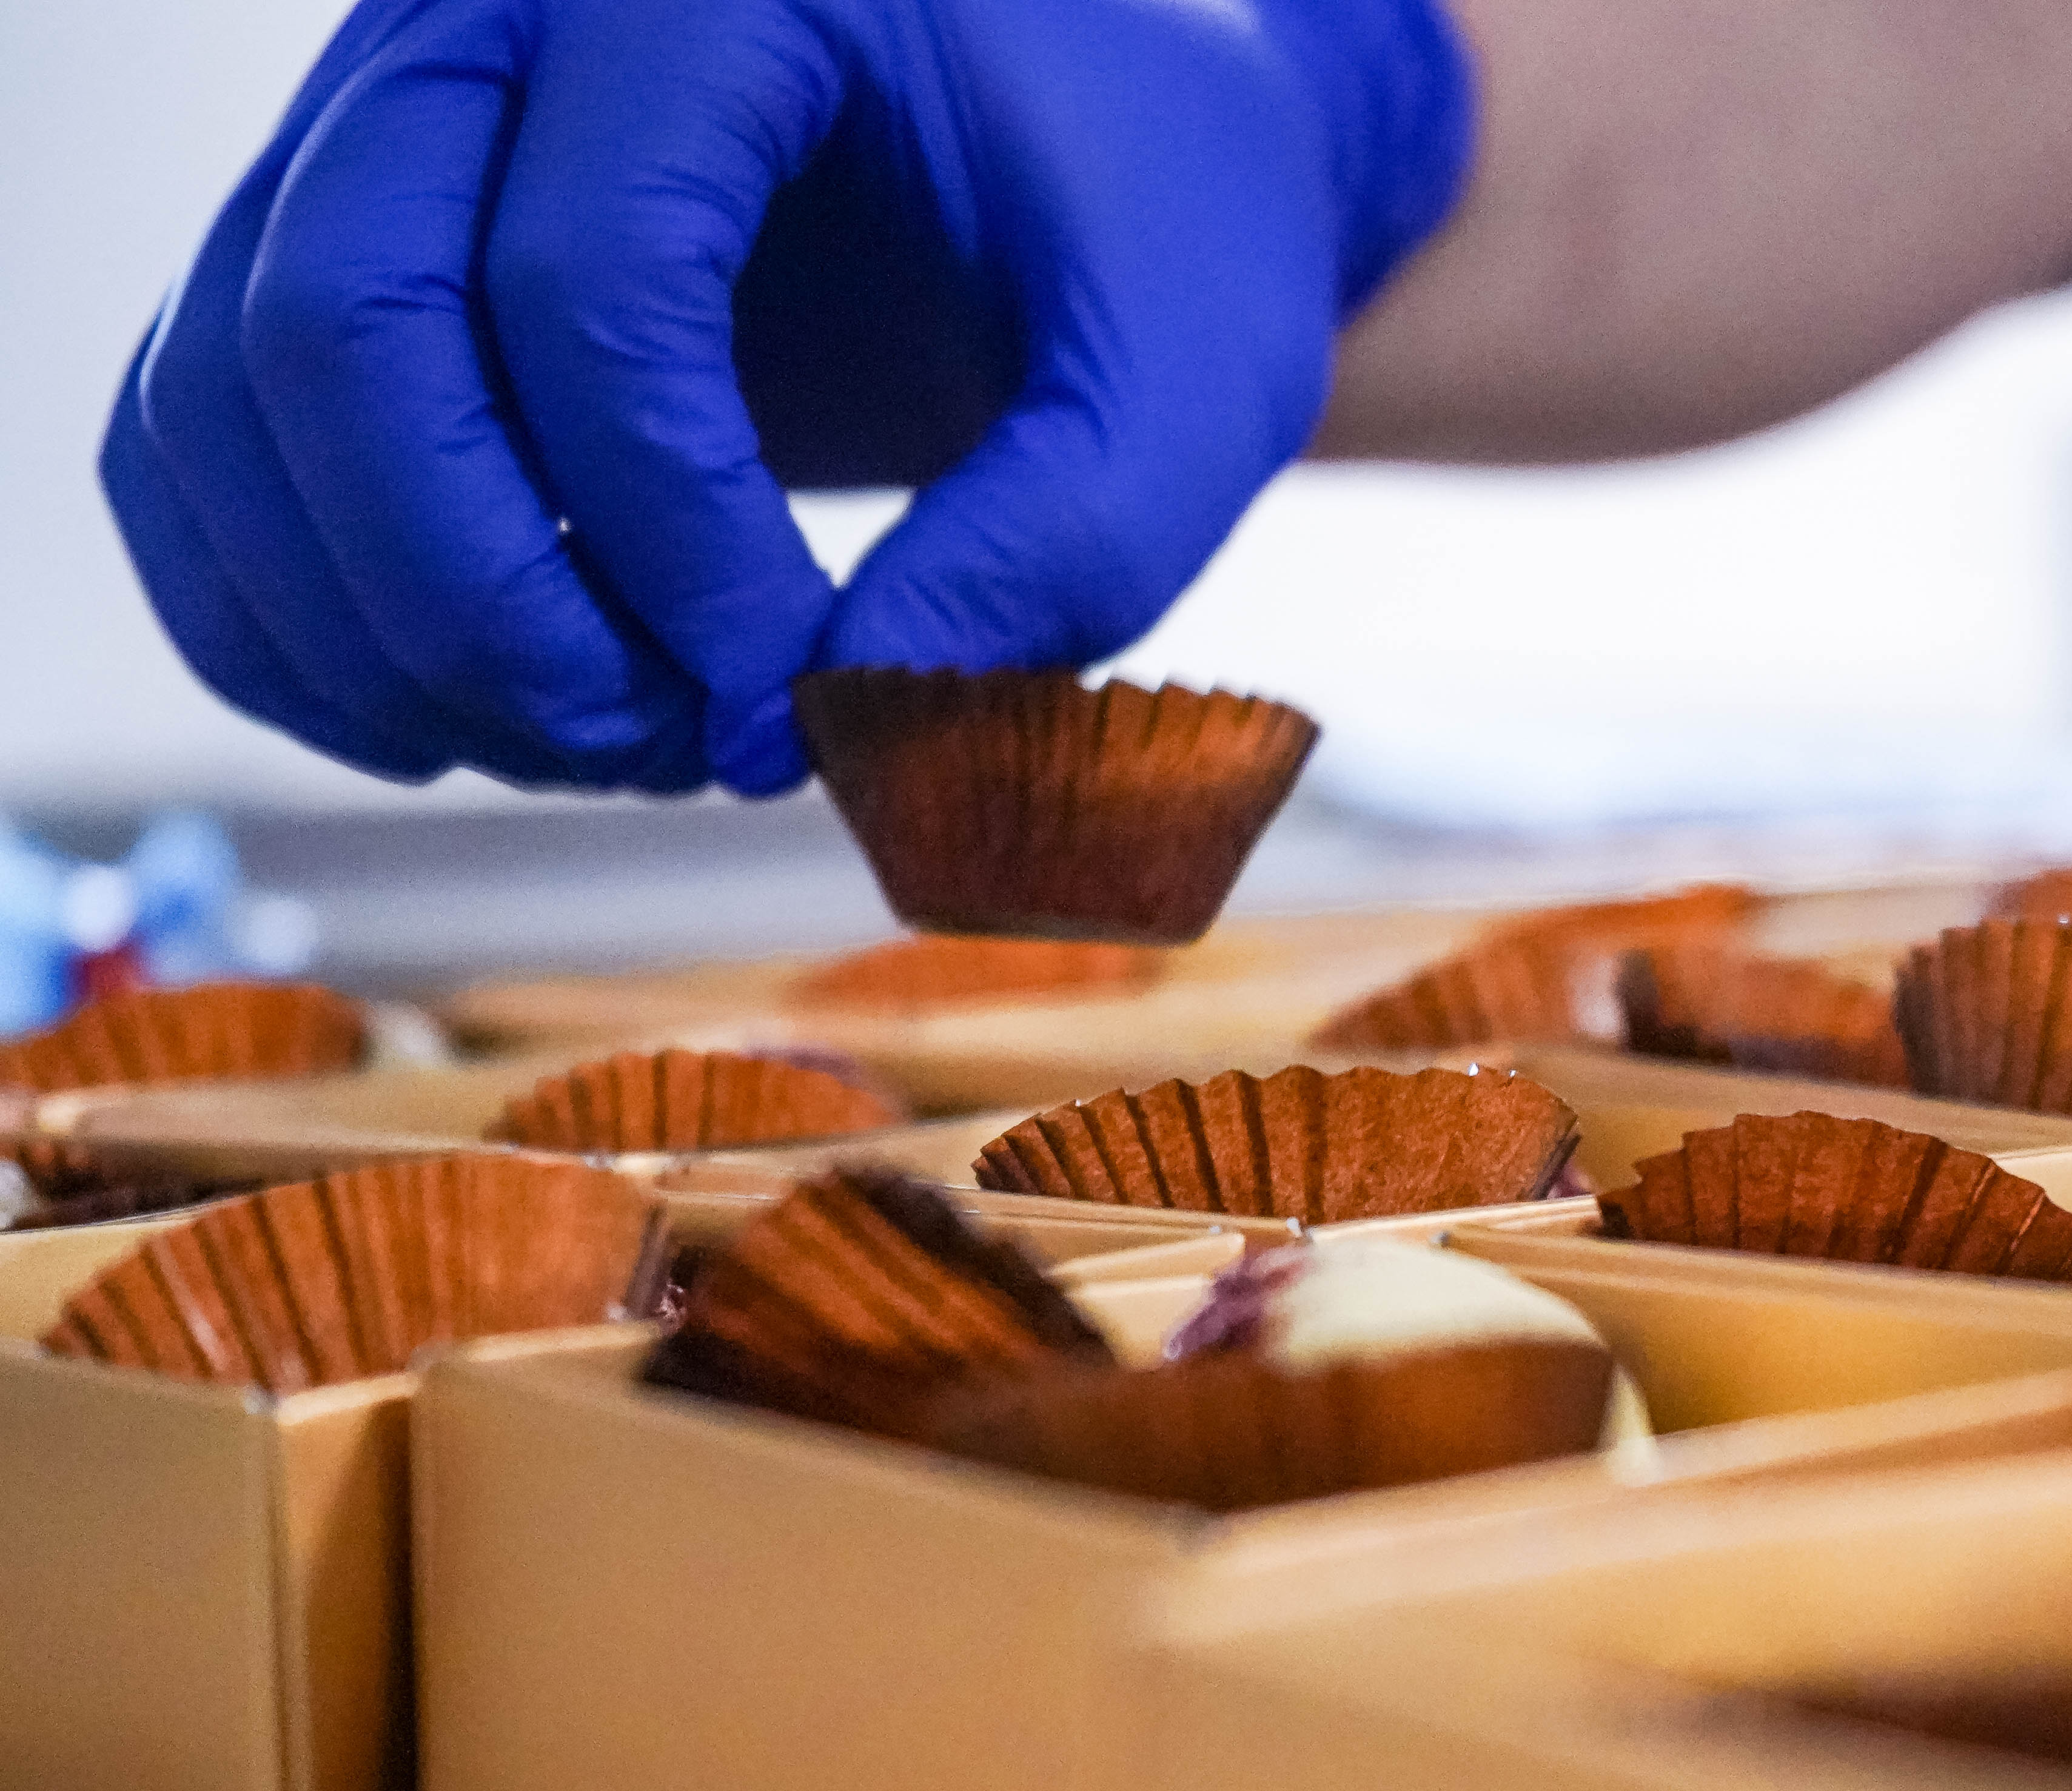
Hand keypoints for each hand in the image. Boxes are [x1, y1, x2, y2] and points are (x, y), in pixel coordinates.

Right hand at [102, 0, 1472, 795]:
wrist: (1090, 141)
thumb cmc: (1151, 224)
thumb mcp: (1188, 378)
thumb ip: (1067, 551)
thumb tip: (857, 739)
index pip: (591, 284)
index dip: (680, 553)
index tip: (808, 707)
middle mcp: (486, 7)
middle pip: (341, 330)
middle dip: (494, 609)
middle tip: (689, 748)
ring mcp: (372, 117)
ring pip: (231, 400)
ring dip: (393, 640)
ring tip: (623, 735)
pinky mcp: (323, 239)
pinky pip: (195, 443)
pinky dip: (301, 626)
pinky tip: (493, 718)